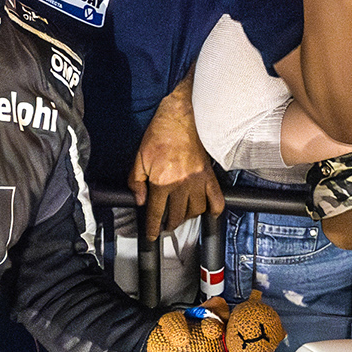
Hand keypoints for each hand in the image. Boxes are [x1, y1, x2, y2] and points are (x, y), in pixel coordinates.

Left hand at [128, 88, 223, 240]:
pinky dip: (213, 210)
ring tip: (181, 216)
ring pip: (196, 211)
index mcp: (162, 182)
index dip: (152, 228)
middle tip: (165, 225)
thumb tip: (139, 200)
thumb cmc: (160, 133)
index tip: (151, 236)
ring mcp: (198, 181)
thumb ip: (136, 181)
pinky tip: (207, 212)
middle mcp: (181, 185)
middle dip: (169, 224)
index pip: (156, 213)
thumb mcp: (139, 157)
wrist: (182, 116)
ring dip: (187, 218)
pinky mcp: (209, 176)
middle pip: (177, 216)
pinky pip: (216, 199)